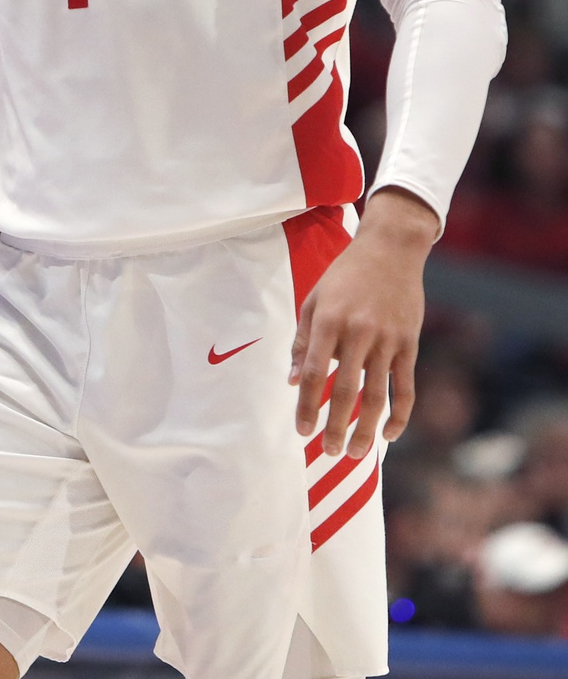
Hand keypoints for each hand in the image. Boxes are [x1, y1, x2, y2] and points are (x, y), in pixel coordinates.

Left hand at [291, 188, 434, 459]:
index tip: (302, 431)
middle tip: (329, 452)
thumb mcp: (315, 300)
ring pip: (377, 395)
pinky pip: (405, 387)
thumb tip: (294, 381)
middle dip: (335, 426)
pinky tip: (389, 434)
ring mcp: (387, 340)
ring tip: (355, 453)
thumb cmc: (345, 276)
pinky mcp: (410, 345)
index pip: (315, 373)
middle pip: (345, 390)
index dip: (307, 405)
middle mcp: (358, 333)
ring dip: (366, 429)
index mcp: (328, 322)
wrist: (390, 251)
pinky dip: (399, 415)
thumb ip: (303, 341)